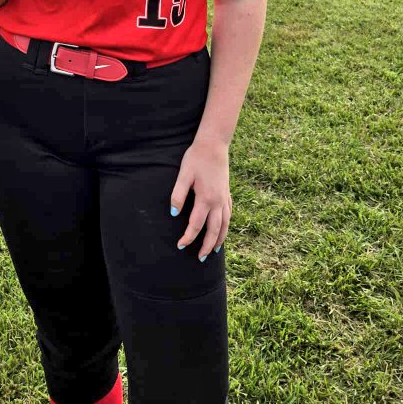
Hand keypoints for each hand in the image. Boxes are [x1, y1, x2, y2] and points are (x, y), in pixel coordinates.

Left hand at [170, 137, 231, 260]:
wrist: (213, 144)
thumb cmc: (196, 158)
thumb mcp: (184, 174)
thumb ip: (178, 194)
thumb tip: (174, 214)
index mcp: (205, 198)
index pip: (197, 225)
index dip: (188, 237)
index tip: (180, 246)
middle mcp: (218, 201)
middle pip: (214, 230)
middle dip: (207, 246)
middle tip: (200, 259)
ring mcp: (224, 197)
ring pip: (225, 224)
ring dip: (219, 239)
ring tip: (214, 251)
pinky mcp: (227, 192)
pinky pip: (229, 214)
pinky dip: (226, 225)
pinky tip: (223, 228)